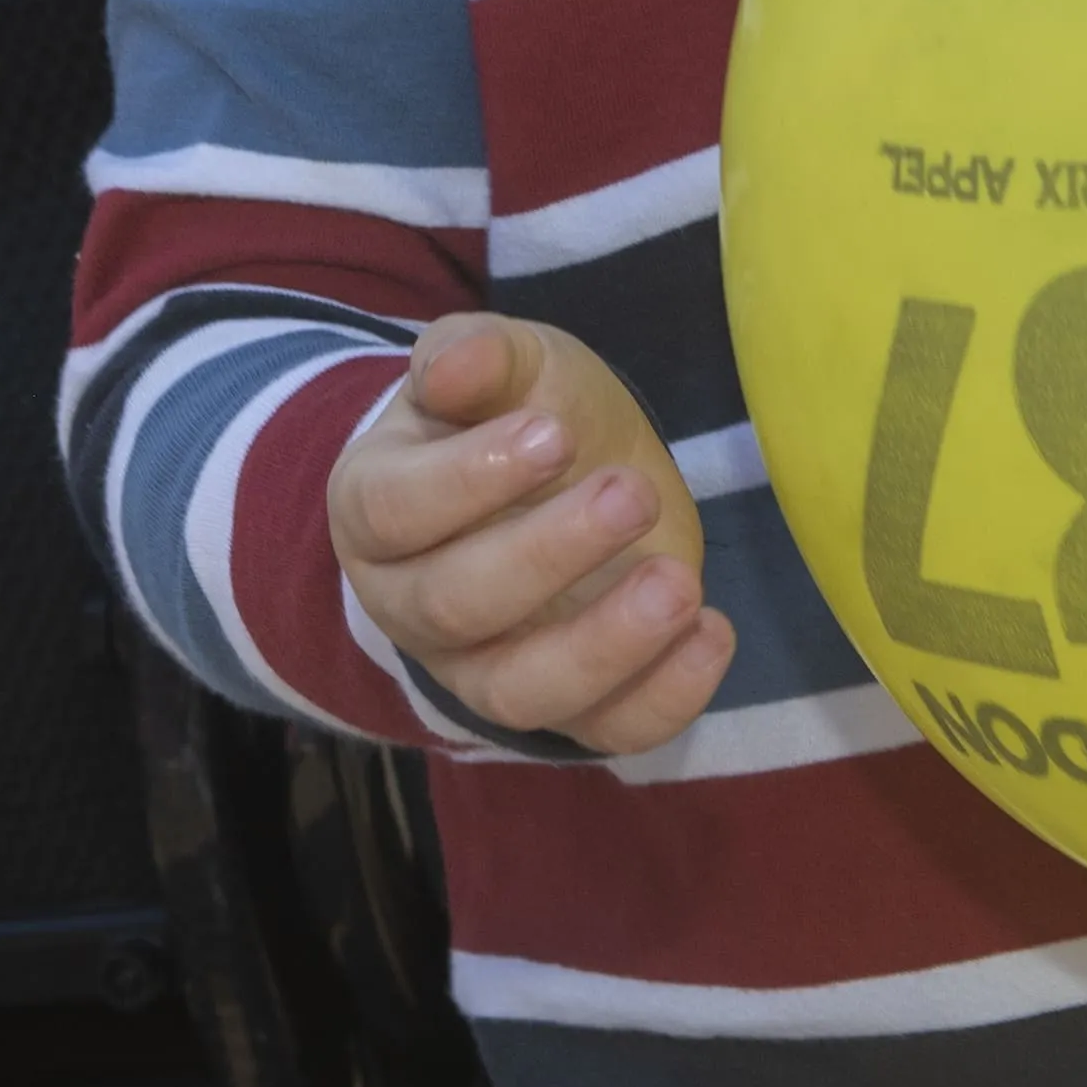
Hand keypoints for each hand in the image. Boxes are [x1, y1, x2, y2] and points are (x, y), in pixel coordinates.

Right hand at [329, 315, 732, 753]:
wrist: (561, 468)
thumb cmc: (515, 409)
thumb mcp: (504, 364)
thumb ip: (476, 354)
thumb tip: (453, 366)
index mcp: (375, 508)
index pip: (396, 510)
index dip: (469, 478)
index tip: (552, 434)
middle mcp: (412, 604)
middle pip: (456, 606)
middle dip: (547, 554)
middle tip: (630, 493)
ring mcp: (483, 668)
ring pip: (520, 692)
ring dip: (604, 646)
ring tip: (678, 585)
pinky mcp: (568, 703)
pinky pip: (604, 731)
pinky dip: (663, 697)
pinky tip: (711, 632)